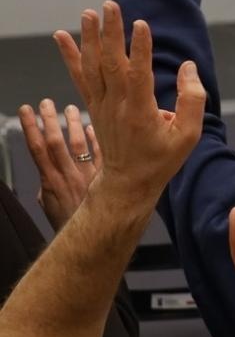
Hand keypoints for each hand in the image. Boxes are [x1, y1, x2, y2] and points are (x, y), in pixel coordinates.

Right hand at [17, 100, 99, 231]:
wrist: (95, 234)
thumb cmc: (68, 220)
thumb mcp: (49, 205)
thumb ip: (46, 186)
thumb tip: (46, 173)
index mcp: (51, 181)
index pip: (38, 148)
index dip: (31, 127)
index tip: (26, 109)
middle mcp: (69, 174)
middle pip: (56, 142)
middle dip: (50, 120)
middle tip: (46, 102)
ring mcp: (89, 174)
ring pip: (79, 144)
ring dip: (74, 124)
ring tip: (70, 108)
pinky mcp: (108, 175)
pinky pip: (102, 152)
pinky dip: (97, 138)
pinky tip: (93, 126)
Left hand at [52, 2, 205, 206]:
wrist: (128, 182)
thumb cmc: (161, 159)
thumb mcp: (188, 136)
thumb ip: (192, 100)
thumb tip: (188, 67)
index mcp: (140, 112)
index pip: (138, 74)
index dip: (140, 49)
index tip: (140, 24)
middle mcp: (116, 105)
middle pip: (110, 63)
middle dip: (110, 33)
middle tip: (110, 6)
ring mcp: (101, 105)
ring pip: (92, 66)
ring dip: (89, 38)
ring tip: (88, 13)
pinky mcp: (93, 105)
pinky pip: (79, 76)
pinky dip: (70, 55)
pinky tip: (62, 36)